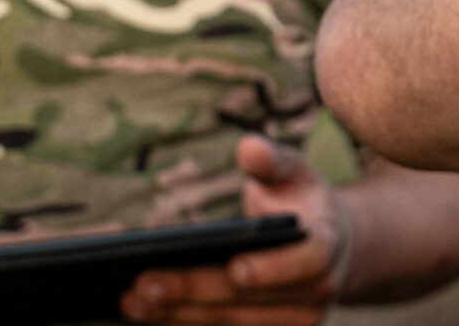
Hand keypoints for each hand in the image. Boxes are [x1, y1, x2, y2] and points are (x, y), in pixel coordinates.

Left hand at [121, 137, 348, 325]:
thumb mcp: (293, 171)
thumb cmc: (300, 200)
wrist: (324, 244)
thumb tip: (249, 149)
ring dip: (179, 313)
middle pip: (251, 299)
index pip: (308, 262)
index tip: (236, 267)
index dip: (273, 268)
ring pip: (231, 323)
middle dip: (196, 290)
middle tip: (144, 282)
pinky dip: (182, 322)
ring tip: (132, 299)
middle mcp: (315, 293)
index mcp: (326, 246)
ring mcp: (292, 322)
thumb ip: (272, 160)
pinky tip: (146, 311)